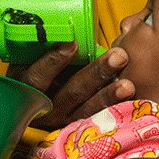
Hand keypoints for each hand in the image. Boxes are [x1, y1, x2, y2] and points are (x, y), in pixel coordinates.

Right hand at [9, 45, 132, 130]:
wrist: (32, 103)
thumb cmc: (34, 71)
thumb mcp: (29, 61)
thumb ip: (43, 49)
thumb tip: (68, 30)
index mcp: (28, 88)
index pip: (38, 76)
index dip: (54, 60)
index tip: (72, 42)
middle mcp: (45, 108)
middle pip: (71, 92)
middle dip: (96, 74)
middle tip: (119, 56)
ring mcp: (63, 121)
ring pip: (88, 109)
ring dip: (110, 95)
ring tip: (128, 83)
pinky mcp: (79, 128)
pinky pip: (98, 120)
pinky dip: (114, 109)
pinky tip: (129, 99)